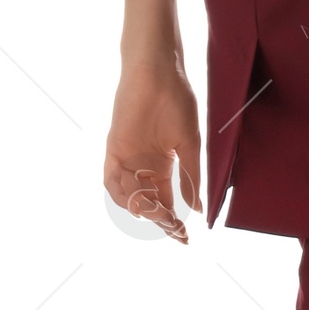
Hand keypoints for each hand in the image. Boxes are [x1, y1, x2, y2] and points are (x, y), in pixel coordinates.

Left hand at [104, 58, 203, 242]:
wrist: (157, 71)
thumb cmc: (176, 99)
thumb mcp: (188, 143)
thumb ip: (191, 177)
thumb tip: (197, 209)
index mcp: (162, 166)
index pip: (166, 202)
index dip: (173, 222)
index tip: (185, 238)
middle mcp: (142, 166)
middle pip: (148, 204)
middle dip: (161, 221)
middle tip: (175, 231)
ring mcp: (126, 158)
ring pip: (129, 197)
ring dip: (145, 210)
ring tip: (161, 214)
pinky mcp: (113, 148)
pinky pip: (111, 180)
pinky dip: (123, 194)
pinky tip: (140, 201)